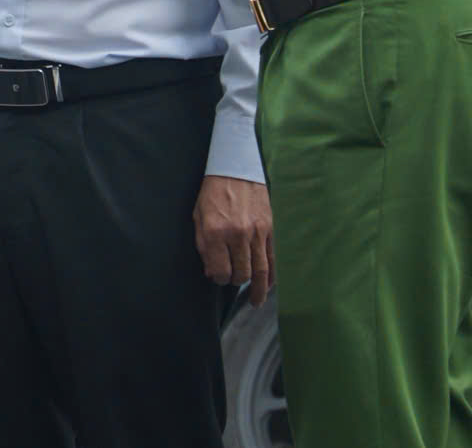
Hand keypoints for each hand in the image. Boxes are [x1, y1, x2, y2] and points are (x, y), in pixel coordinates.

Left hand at [194, 175, 274, 298]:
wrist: (236, 169)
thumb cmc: (213, 193)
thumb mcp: (198, 216)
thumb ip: (204, 246)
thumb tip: (212, 272)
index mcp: (216, 232)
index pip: (220, 271)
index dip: (218, 278)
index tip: (217, 276)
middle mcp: (238, 234)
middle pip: (241, 274)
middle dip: (235, 281)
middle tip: (232, 279)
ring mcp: (257, 232)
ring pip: (260, 270)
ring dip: (258, 289)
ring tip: (256, 301)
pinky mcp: (270, 229)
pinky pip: (273, 258)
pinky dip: (271, 275)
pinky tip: (268, 285)